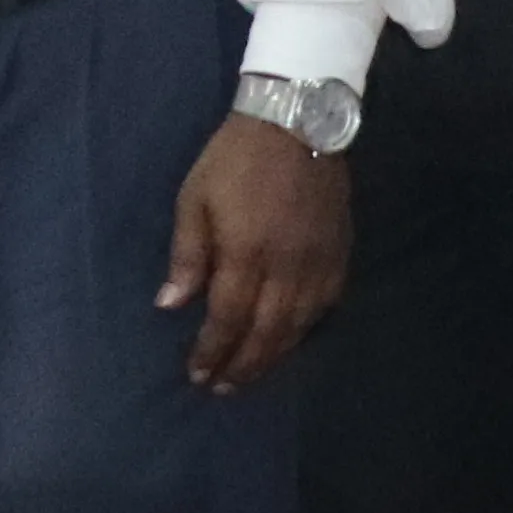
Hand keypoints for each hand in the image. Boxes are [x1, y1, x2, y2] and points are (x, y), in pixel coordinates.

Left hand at [159, 113, 352, 393]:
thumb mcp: (194, 200)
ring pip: (299, 326)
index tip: (198, 375)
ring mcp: (320, 263)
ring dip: (274, 356)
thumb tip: (170, 306)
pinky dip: (306, 330)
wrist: (297, 123)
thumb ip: (187, 257)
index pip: (228, 318)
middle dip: (243, 365)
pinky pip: (326, 306)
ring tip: (250, 375)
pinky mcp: (341, 254)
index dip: (213, 351)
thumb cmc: (234, 160)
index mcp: (247, 253)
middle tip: (222, 388)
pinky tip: (290, 341)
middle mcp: (288, 267)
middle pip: (267, 332)